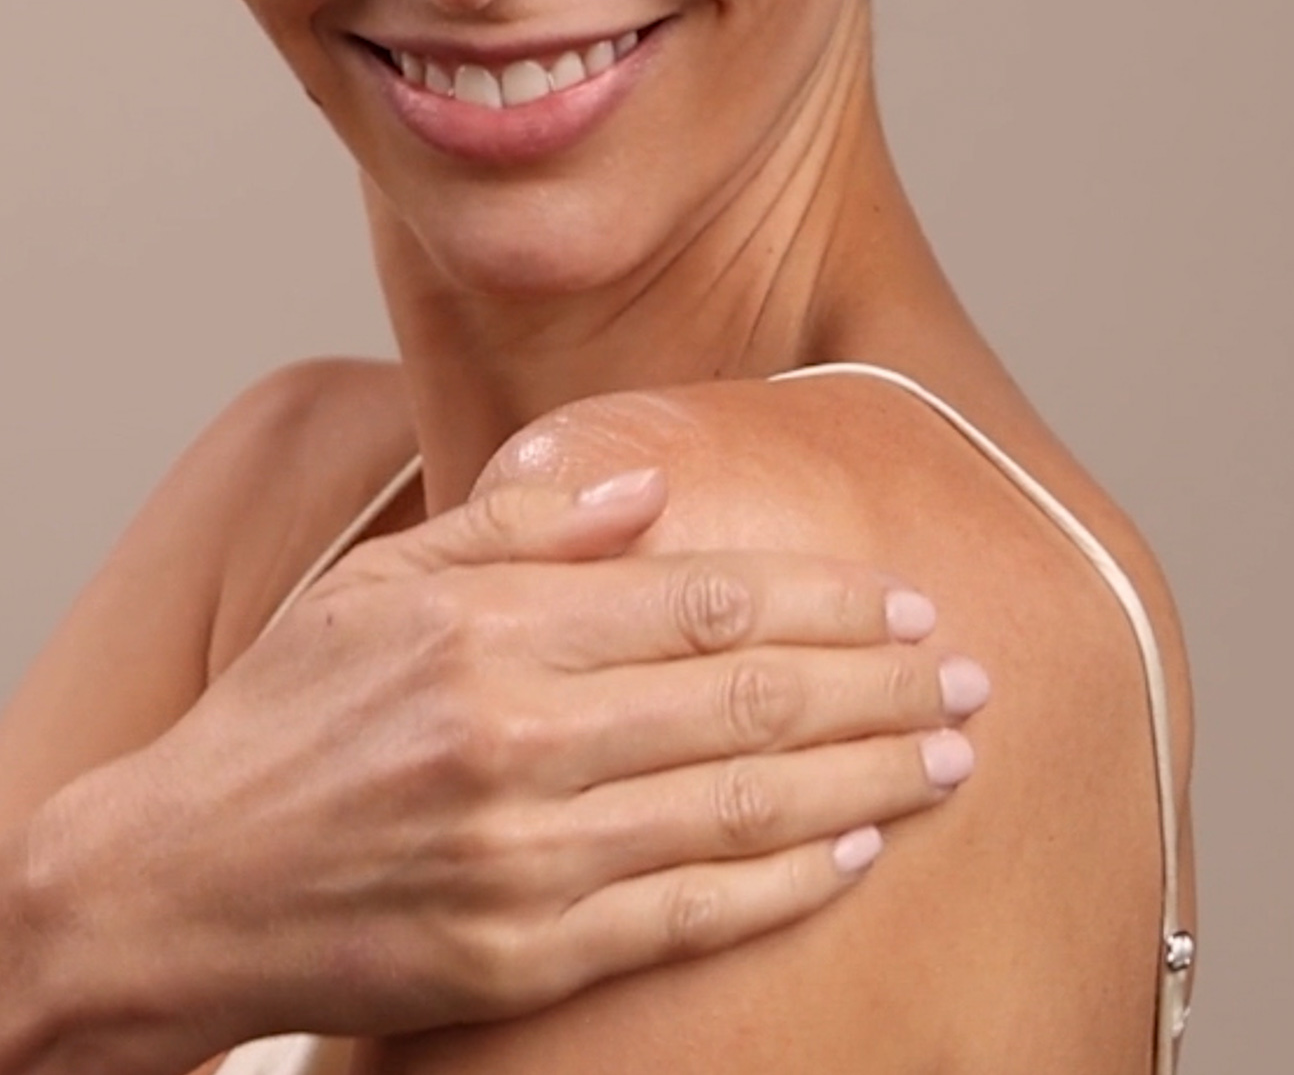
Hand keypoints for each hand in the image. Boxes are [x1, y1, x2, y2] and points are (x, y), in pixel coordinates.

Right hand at [32, 469, 986, 1065]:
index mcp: (490, 632)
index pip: (703, 603)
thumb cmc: (284, 716)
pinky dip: (783, 883)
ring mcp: (526, 857)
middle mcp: (520, 739)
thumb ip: (519, 525)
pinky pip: (686, 914)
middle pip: (748, 702)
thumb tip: (649, 485)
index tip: (906, 599)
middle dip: (879, 684)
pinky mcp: (522, 956)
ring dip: (864, 779)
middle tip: (970, 673)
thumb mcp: (379, 581)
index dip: (823, 599)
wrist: (174, 885)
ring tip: (948, 756)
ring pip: (742, 808)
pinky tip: (853, 852)